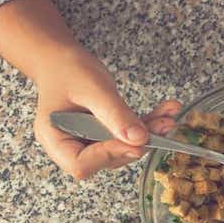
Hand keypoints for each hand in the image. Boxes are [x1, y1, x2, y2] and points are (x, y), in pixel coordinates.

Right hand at [33, 48, 179, 179]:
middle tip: (163, 126)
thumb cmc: (66, 70)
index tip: (135, 142)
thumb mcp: (91, 89)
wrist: (61, 59)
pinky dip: (149, 124)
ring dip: (149, 134)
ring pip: (124, 148)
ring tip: (168, 117)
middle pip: (108, 158)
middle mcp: (72, 147)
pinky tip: (167, 111)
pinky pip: (129, 135)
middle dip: (138, 143)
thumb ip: (114, 114)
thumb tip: (139, 139)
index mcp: (55, 139)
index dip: (110, 155)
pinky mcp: (105, 136)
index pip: (82, 163)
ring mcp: (90, 143)